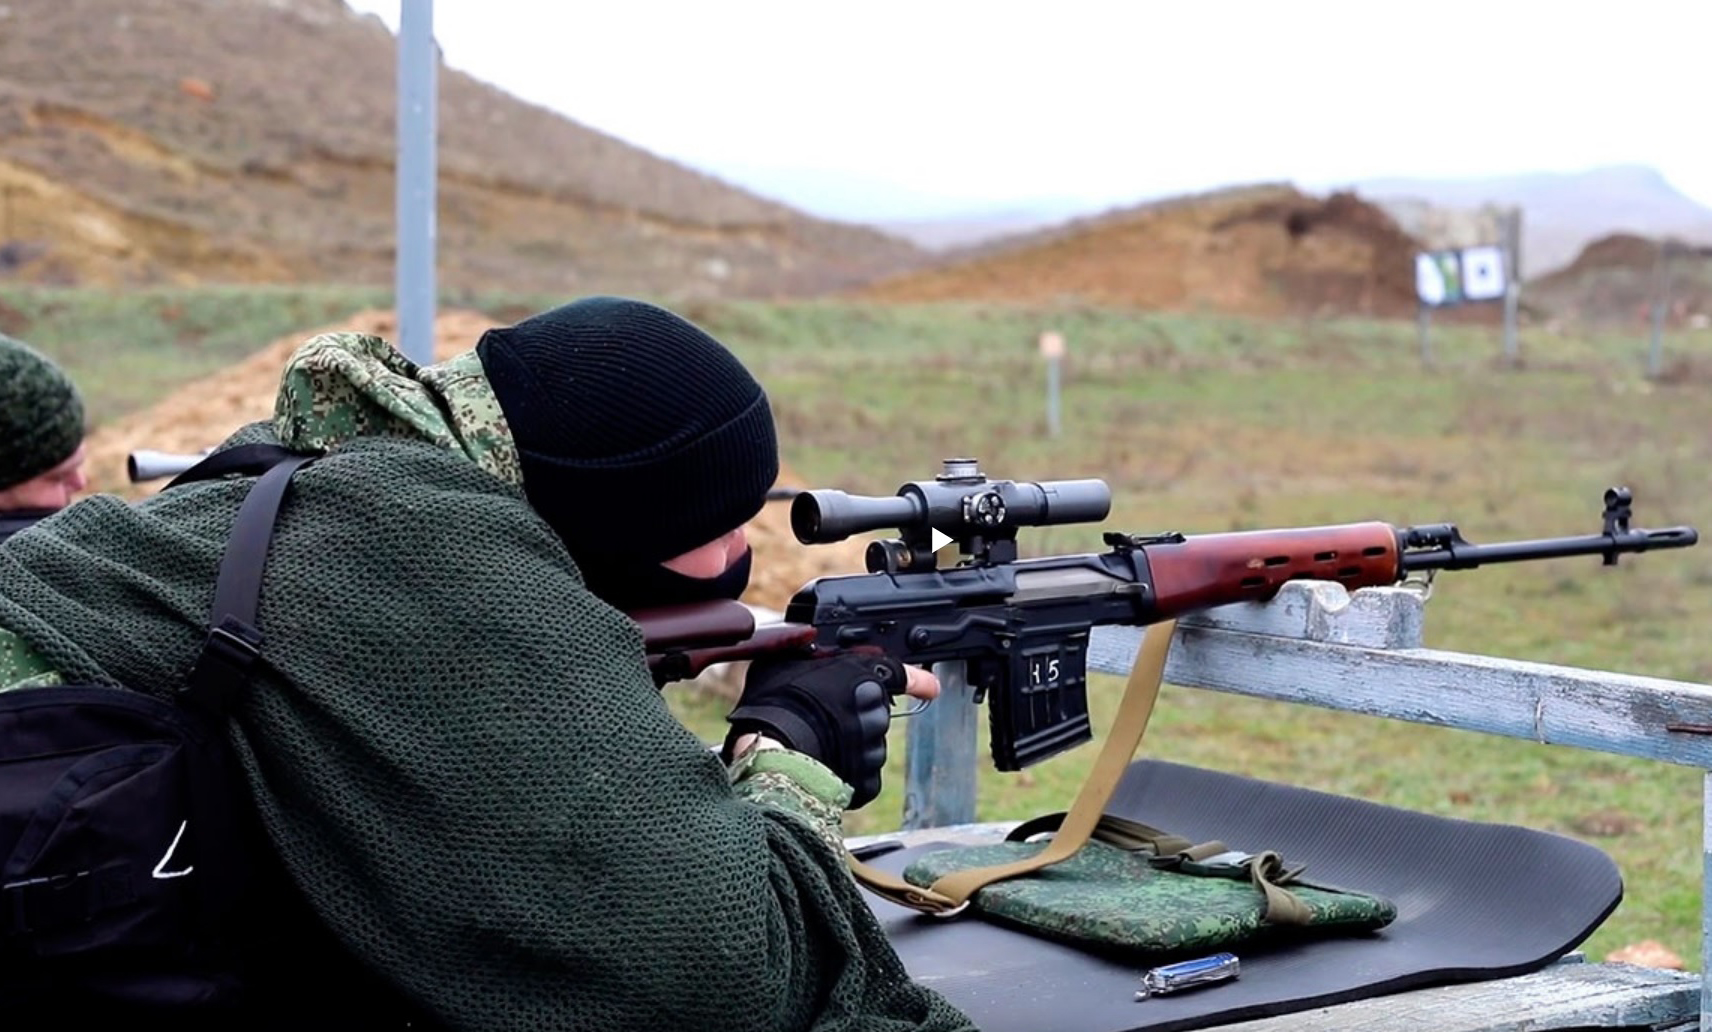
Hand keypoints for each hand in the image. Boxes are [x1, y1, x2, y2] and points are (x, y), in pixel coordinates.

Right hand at [725, 651, 910, 808]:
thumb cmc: (776, 701)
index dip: (918, 681)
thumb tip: (805, 647)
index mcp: (864, 678)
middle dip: (855, 717)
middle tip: (823, 719)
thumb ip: (811, 655)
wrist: (771, 750)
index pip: (901, 674)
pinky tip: (820, 766)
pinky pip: (861, 776)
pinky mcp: (866, 781)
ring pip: (868, 747)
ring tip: (814, 745)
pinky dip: (845, 774)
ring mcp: (874, 749)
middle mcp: (876, 713)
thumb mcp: (789, 660)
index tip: (931, 687)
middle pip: (874, 714)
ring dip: (849, 746)